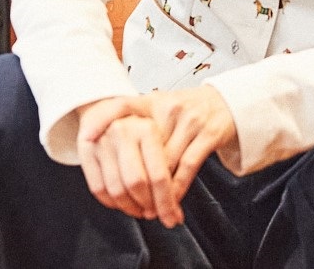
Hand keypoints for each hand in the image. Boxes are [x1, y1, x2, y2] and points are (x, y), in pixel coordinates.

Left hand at [75, 86, 237, 225]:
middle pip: (143, 149)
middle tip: (132, 206)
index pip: (121, 104)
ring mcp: (190, 120)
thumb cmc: (188, 111)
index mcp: (152, 101)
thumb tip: (109, 160)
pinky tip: (172, 203)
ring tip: (154, 213)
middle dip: (136, 182)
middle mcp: (169, 108)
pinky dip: (177, 189)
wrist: (227, 103)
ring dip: (158, 194)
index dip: (102, 118)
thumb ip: (139, 128)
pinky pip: (186, 167)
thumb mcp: (161, 110)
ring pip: (165, 164)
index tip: (86, 136)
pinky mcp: (208, 133)